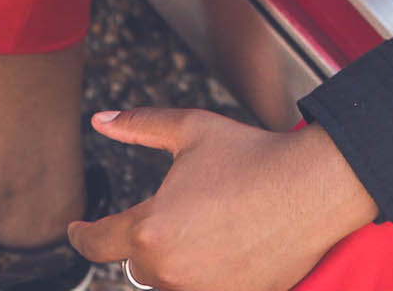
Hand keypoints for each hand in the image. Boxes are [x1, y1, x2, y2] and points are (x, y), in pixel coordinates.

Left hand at [67, 110, 378, 290]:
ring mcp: (202, 290)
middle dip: (145, 243)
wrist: (315, 187)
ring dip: (174, 261)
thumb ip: (142, 126)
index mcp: (150, 228)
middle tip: (172, 217)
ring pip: (168, 282)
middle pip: (136, 266)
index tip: (77, 229)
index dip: (81, 235)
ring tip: (203, 231)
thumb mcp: (193, 130)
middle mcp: (170, 269)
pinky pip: (203, 290)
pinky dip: (205, 273)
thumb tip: (102, 119)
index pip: (96, 243)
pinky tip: (226, 248)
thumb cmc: (254, 156)